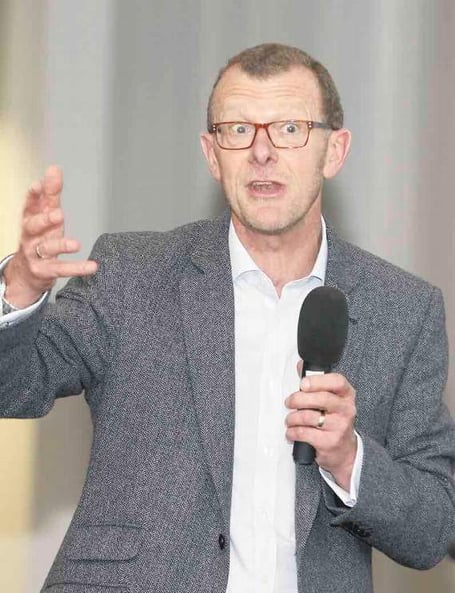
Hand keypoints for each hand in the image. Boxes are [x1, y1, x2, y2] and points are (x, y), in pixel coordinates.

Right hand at [3, 165, 97, 307]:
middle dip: (45, 220)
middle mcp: (30, 236)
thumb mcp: (45, 216)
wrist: (26, 273)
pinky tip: (92, 266)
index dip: (33, 196)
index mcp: (30, 220)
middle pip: (34, 226)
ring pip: (47, 248)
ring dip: (61, 245)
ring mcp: (36, 254)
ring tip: (76, 245)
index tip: (40, 185)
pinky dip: (77, 268)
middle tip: (59, 214)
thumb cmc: (39, 238)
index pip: (29, 206)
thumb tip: (54, 169)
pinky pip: (62, 269)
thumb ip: (50, 195)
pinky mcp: (45, 271)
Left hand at [285, 371, 356, 489]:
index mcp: (347, 395)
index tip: (302, 384)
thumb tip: (301, 365)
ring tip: (290, 420)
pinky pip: (304, 433)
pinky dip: (293, 432)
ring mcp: (339, 427)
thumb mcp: (331, 400)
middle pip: (321, 398)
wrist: (345, 451)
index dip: (318, 381)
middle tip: (289, 402)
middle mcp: (346, 409)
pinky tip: (291, 432)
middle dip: (298, 399)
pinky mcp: (330, 442)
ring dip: (292, 418)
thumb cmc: (334, 421)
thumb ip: (316, 383)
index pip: (337, 381)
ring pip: (309, 416)